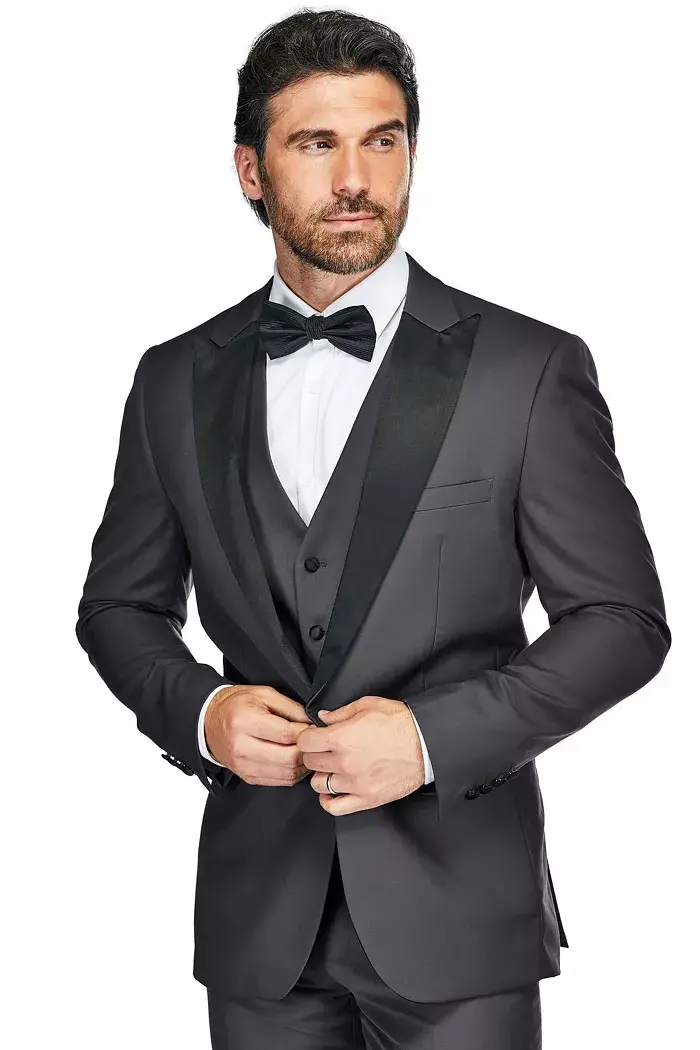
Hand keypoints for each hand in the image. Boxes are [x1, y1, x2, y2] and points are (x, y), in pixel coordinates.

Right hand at [204, 684, 312, 785]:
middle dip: (307, 750)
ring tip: (305, 751)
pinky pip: (279, 781)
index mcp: (245, 721)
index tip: (313, 727)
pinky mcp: (247, 776)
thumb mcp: (263, 694)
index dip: (306, 732)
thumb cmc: (236, 705)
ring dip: (303, 764)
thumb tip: (312, 721)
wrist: (209, 722)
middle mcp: (242, 746)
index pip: (286, 734)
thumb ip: (290, 707)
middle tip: (312, 741)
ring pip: (286, 773)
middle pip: (288, 758)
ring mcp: (244, 765)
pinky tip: (295, 761)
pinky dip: (293, 773)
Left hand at [296, 696, 425, 814]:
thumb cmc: (401, 723)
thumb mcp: (368, 705)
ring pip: (319, 785)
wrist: (427, 743)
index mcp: (342, 737)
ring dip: (321, 775)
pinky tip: (332, 791)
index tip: (313, 736)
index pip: (304, 742)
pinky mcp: (367, 799)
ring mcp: (355, 783)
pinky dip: (328, 801)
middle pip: (310, 762)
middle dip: (314, 754)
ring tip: (331, 768)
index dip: (307, 737)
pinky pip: (335, 807)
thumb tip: (323, 717)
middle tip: (323, 750)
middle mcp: (345, 762)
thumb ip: (341, 712)